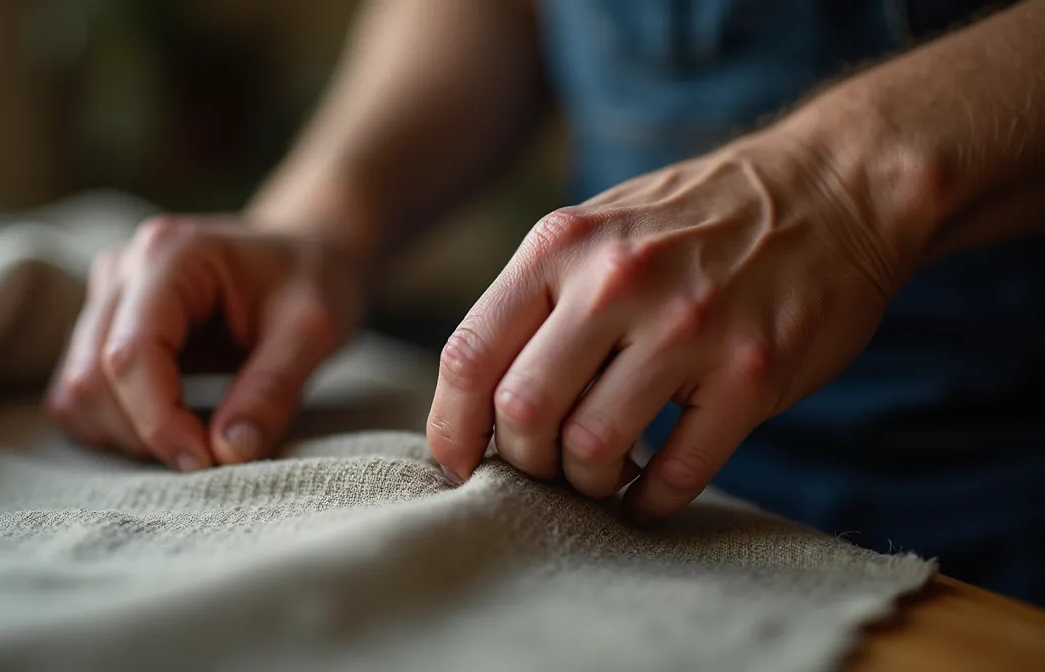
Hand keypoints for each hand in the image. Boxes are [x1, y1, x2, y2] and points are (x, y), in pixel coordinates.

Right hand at [46, 215, 362, 469]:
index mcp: (170, 255)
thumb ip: (274, 388)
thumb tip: (230, 453)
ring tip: (195, 436)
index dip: (159, 421)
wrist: (300, 254)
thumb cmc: (310, 280)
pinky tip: (171, 424)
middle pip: (92, 376)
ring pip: (77, 390)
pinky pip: (79, 393)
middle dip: (146, 433)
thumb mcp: (313, 330)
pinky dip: (115, 426)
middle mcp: (121, 268)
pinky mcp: (100, 326)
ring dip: (127, 434)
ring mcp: (104, 295)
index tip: (206, 461)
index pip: (131, 354)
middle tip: (210, 454)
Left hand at [426, 132, 917, 522]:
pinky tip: (647, 495)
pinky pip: (679, 471)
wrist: (833, 186)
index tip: (456, 462)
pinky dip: (650, 501)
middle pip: (523, 410)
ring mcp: (688, 327)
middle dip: (522, 460)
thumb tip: (476, 403)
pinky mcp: (751, 373)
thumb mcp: (598, 226)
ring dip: (586, 482)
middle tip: (542, 466)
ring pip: (593, 446)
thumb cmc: (695, 221)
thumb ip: (536, 299)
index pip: (469, 354)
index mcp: (562, 245)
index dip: (449, 426)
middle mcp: (617, 281)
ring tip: (600, 474)